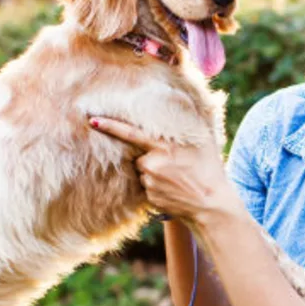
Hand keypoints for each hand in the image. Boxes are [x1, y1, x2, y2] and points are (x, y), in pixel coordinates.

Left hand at [88, 117, 238, 224]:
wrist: (213, 206)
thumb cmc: (210, 170)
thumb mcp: (205, 141)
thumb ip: (190, 122)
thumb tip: (182, 99)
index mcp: (165, 146)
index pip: (131, 133)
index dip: (110, 126)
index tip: (92, 120)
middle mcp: (154, 163)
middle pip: (139, 155)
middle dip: (151, 157)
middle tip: (175, 166)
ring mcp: (150, 181)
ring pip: (143, 171)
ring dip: (154, 172)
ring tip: (176, 179)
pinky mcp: (149, 197)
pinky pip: (147, 187)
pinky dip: (156, 186)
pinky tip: (173, 189)